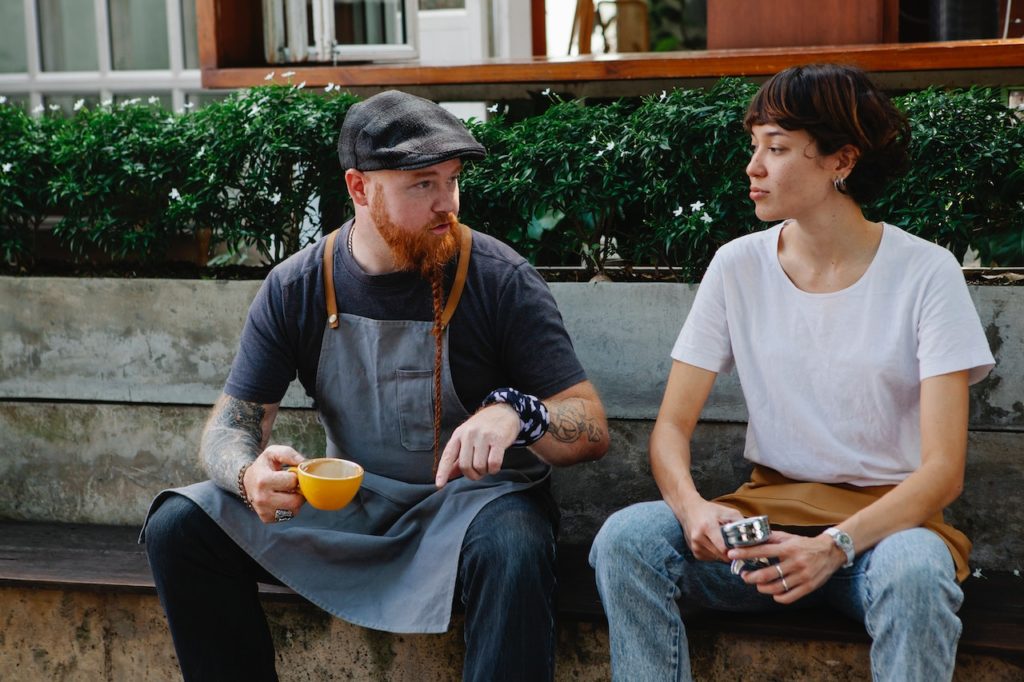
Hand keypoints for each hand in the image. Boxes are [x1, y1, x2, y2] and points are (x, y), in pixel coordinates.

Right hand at [242, 445, 305, 523]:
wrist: (249, 481)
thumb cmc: (264, 466)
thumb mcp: (273, 453)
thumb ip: (289, 454)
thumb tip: (304, 463)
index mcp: (263, 480)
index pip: (292, 482)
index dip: (295, 476)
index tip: (289, 474)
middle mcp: (262, 498)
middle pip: (295, 501)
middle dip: (298, 491)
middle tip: (293, 485)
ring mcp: (263, 511)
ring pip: (294, 510)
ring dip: (296, 500)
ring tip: (287, 491)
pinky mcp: (267, 518)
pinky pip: (289, 515)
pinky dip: (290, 508)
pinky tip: (283, 499)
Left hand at [434, 403, 519, 487]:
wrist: (504, 411)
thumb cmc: (484, 427)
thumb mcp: (467, 437)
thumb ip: (457, 457)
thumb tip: (449, 476)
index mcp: (458, 434)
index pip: (448, 455)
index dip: (443, 472)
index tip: (439, 485)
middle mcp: (469, 434)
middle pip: (465, 465)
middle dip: (472, 475)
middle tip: (478, 473)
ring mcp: (484, 436)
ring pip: (479, 466)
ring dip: (484, 472)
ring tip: (487, 465)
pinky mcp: (498, 439)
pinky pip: (493, 463)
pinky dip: (494, 469)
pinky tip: (495, 465)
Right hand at [678, 499, 743, 561]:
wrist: (688, 509)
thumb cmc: (709, 510)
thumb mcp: (726, 512)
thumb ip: (740, 522)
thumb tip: (752, 535)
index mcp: (707, 527)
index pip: (723, 548)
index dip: (735, 550)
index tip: (741, 548)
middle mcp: (699, 538)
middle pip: (721, 555)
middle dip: (731, 553)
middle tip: (736, 546)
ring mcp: (695, 546)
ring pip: (717, 558)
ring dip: (723, 554)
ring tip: (724, 542)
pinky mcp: (694, 552)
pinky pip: (711, 558)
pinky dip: (716, 554)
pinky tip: (715, 544)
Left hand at [728, 530, 845, 603]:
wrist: (831, 552)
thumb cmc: (806, 545)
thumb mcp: (789, 538)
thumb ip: (772, 538)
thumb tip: (753, 538)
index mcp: (788, 548)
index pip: (763, 551)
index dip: (746, 553)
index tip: (732, 554)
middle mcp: (795, 562)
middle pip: (767, 574)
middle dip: (751, 576)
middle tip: (744, 576)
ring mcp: (802, 576)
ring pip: (777, 587)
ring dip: (762, 588)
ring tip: (757, 585)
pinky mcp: (809, 587)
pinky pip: (789, 597)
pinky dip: (778, 597)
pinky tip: (773, 593)